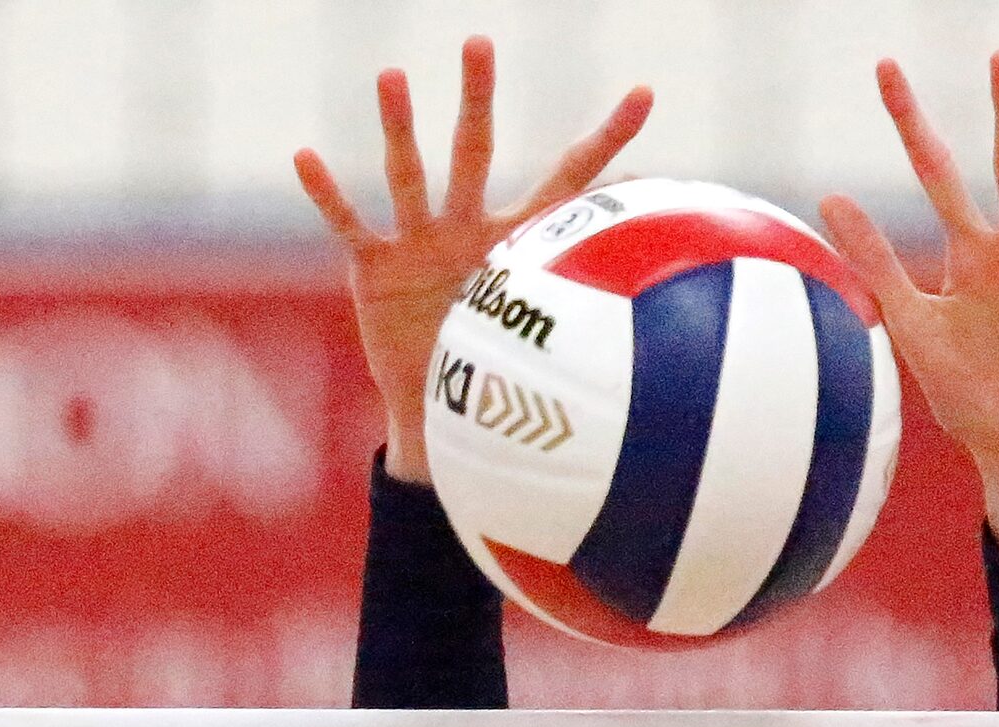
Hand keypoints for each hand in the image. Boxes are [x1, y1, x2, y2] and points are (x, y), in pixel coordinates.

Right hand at [295, 39, 652, 483]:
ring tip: (394, 78)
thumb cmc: (496, 375)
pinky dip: (328, 195)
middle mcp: (466, 227)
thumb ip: (605, 347)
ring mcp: (418, 242)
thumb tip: (692, 358)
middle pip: (475, 151)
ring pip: (410, 177)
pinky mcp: (375, 268)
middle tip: (480, 44)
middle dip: (478, 99)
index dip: (607, 143)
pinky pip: (350, 225)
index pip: (570, 182)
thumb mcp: (550, 357)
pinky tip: (307, 156)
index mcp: (513, 241)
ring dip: (400, 130)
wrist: (440, 411)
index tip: (645, 94)